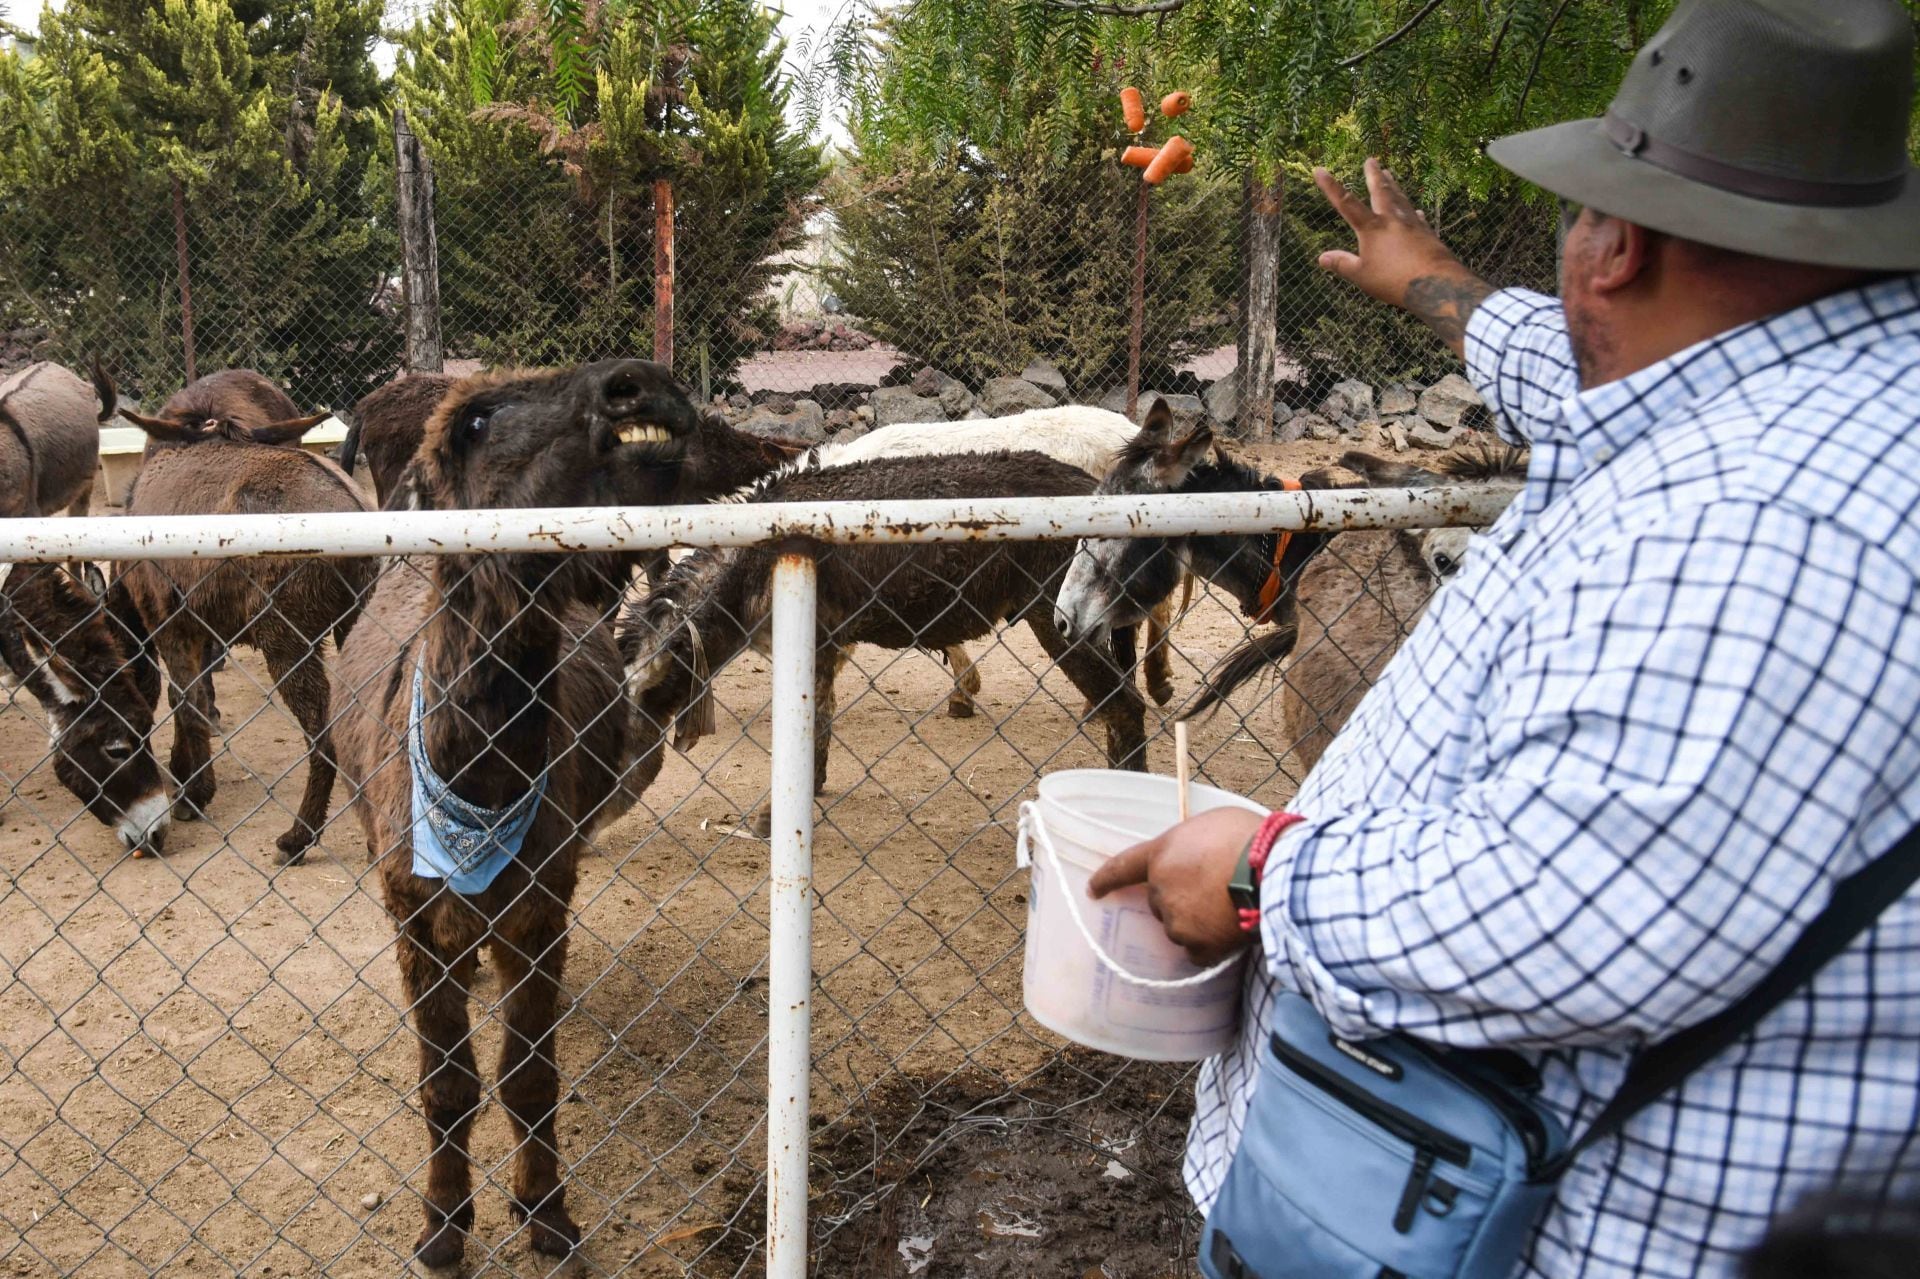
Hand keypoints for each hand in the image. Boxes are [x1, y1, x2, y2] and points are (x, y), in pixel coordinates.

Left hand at [1087, 807, 1267, 966]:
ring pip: (1179, 927)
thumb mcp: (1213, 823)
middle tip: (1212, 890)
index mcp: (1161, 855)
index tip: (1092, 889)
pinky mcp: (1199, 945)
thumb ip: (1195, 842)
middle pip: (1160, 901)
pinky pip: (1198, 952)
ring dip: (1196, 922)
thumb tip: (1200, 852)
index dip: (1105, 879)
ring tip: (1227, 909)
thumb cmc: (1249, 838)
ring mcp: (1177, 921)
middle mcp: (1161, 889)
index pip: (1122, 867)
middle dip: (1179, 898)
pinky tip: (1228, 934)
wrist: (1272, 870)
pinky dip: (1210, 946)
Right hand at [1313, 157, 1491, 355]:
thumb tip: (1321, 257)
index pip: (1346, 204)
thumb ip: (1342, 264)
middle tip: (1371, 160)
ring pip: (1401, 199)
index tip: (1320, 170)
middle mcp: (1392, 220)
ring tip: (1390, 174)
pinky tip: (1417, 212)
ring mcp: (1412, 224)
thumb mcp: (1362, 276)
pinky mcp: (1427, 234)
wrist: (1434, 284)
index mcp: (1372, 228)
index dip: (1331, 187)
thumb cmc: (1394, 281)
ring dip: (1394, 185)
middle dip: (1374, 175)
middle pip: (1381, 192)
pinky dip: (1414, 212)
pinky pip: (1418, 218)